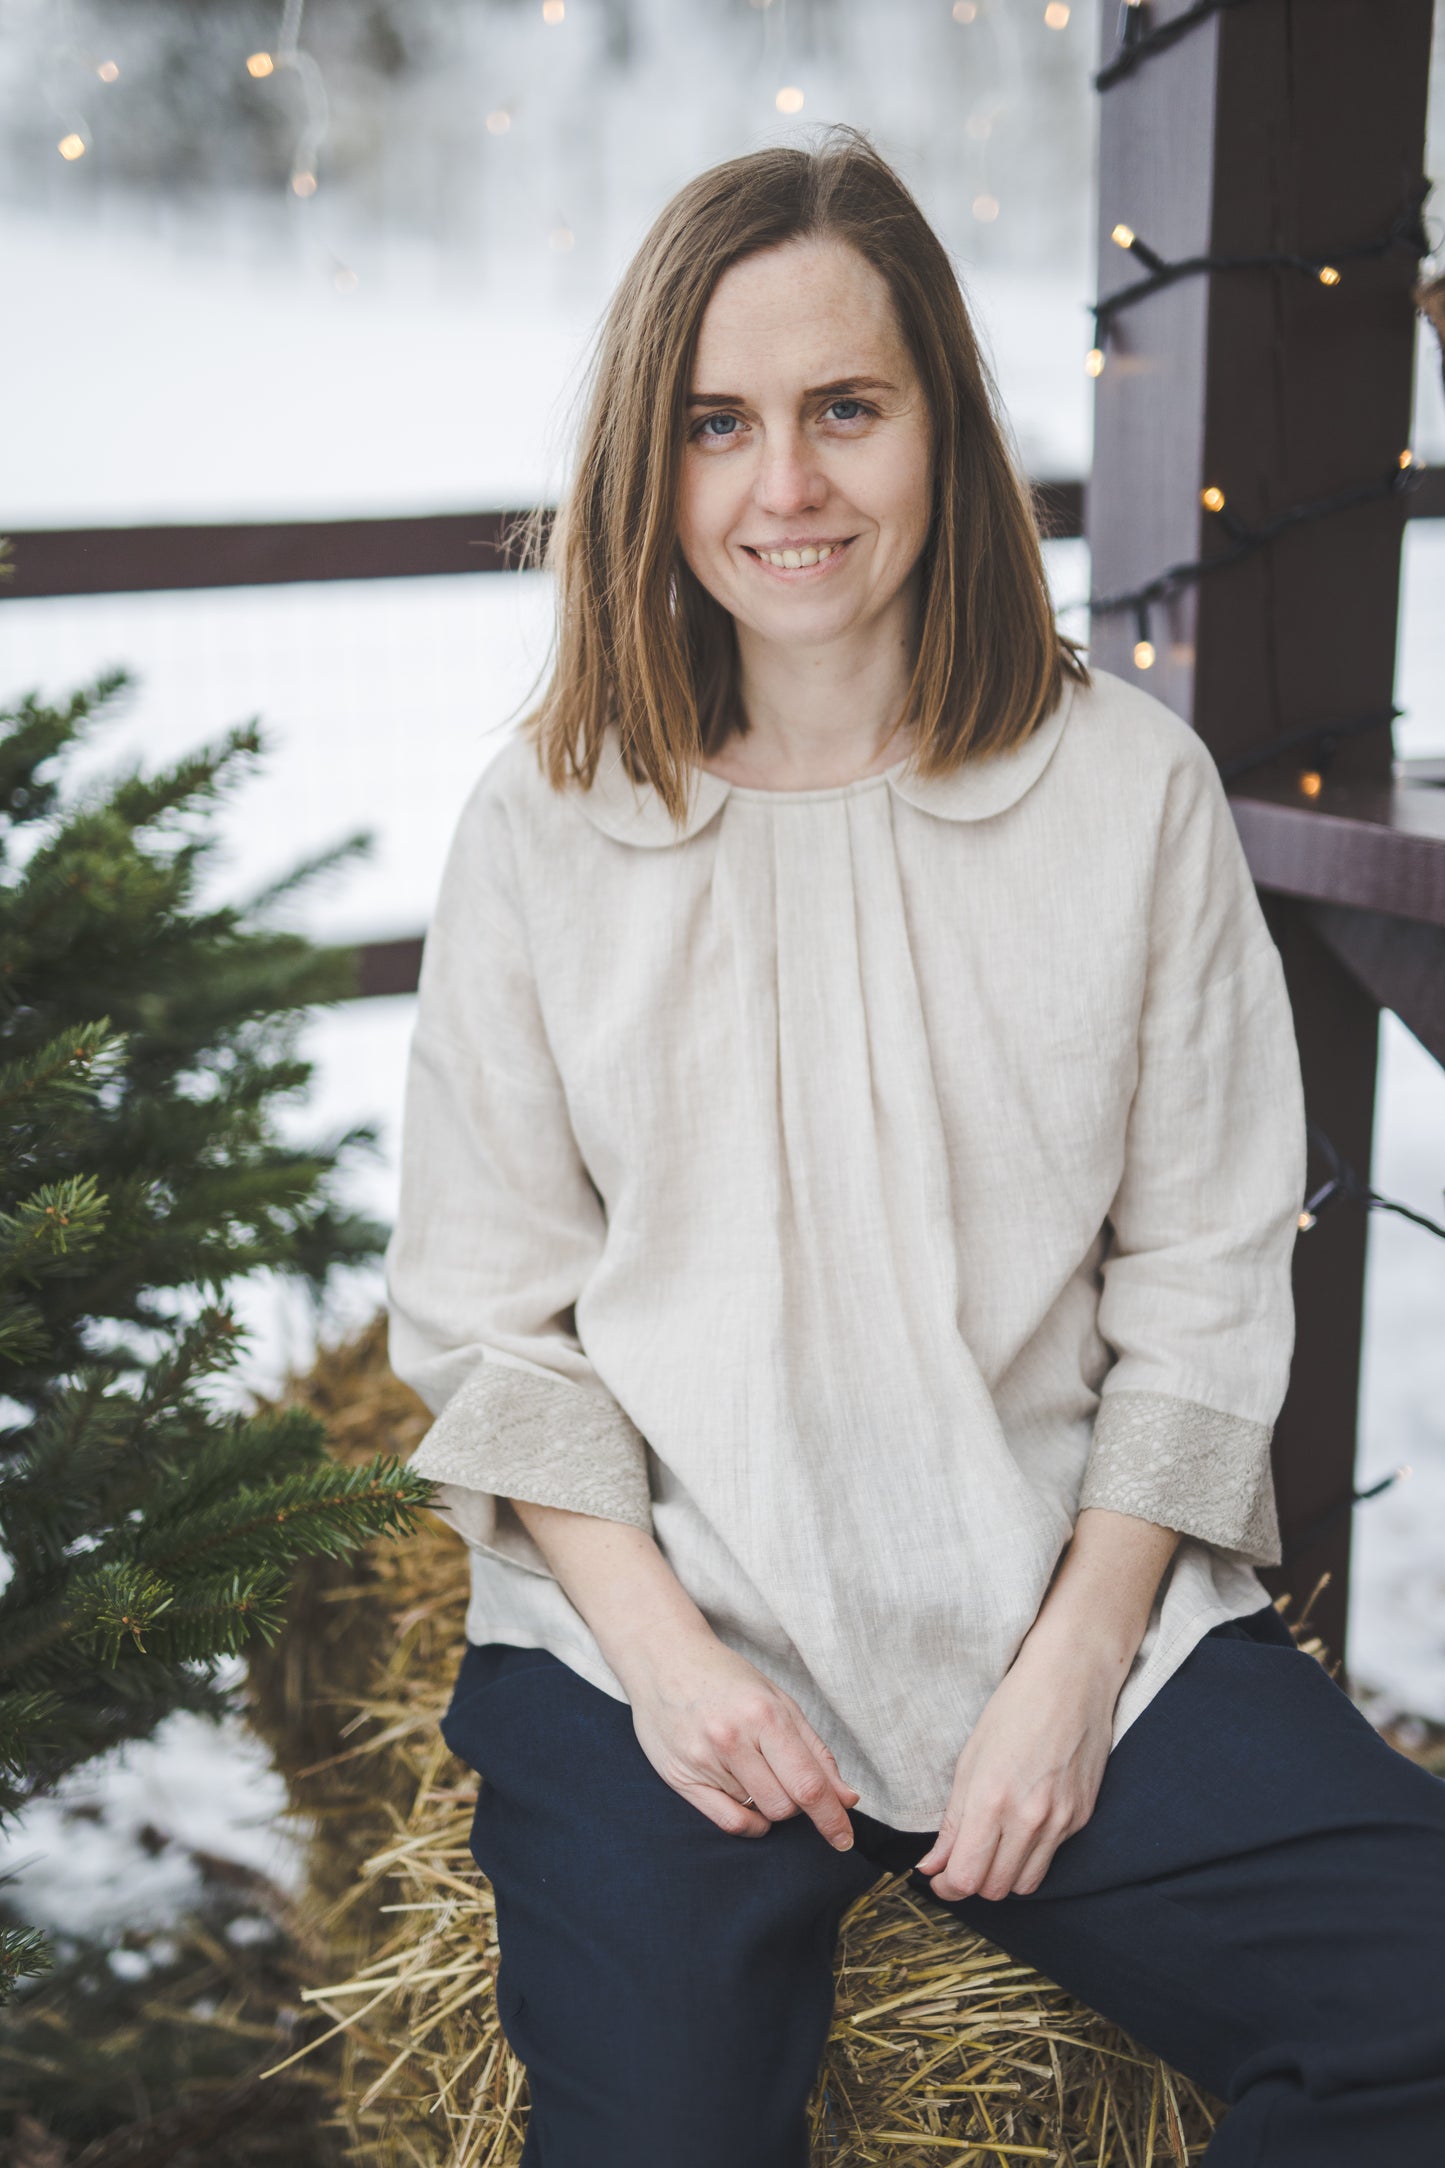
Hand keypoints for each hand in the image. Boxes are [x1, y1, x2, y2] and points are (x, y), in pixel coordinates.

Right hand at [623, 1623, 859, 1847]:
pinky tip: (749, 1803)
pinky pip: (728, 1823)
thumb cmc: (727, 1679)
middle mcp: (732, 1738)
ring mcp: (703, 1760)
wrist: (664, 1659)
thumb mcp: (778, 1701)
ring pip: (759, 1814)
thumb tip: (847, 1798)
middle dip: (796, 1802)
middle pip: (785, 1805)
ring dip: (769, 1804)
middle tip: (784, 1774)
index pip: (808, 1784)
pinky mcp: (681, 1779)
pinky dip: (749, 1823)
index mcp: (764, 1714)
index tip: (844, 1839)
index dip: (832, 1817)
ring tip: (755, 1769)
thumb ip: (815, 1752)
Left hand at [913, 1633, 1121, 1900]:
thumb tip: (933, 1866)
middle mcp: (1029, 1818)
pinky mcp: (1082, 1819)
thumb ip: (952, 1821)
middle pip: (994, 1889)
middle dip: (971, 1883)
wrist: (1071, 1680)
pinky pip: (1050, 1860)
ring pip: (1025, 1885)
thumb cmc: (1013, 1709)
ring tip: (990, 1849)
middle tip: (960, 1862)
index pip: (966, 1877)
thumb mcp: (969, 1760)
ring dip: (1002, 1877)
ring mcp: (1061, 1821)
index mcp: (991, 1799)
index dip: (946, 1886)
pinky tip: (1020, 1828)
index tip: (938, 1878)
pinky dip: (1029, 1857)